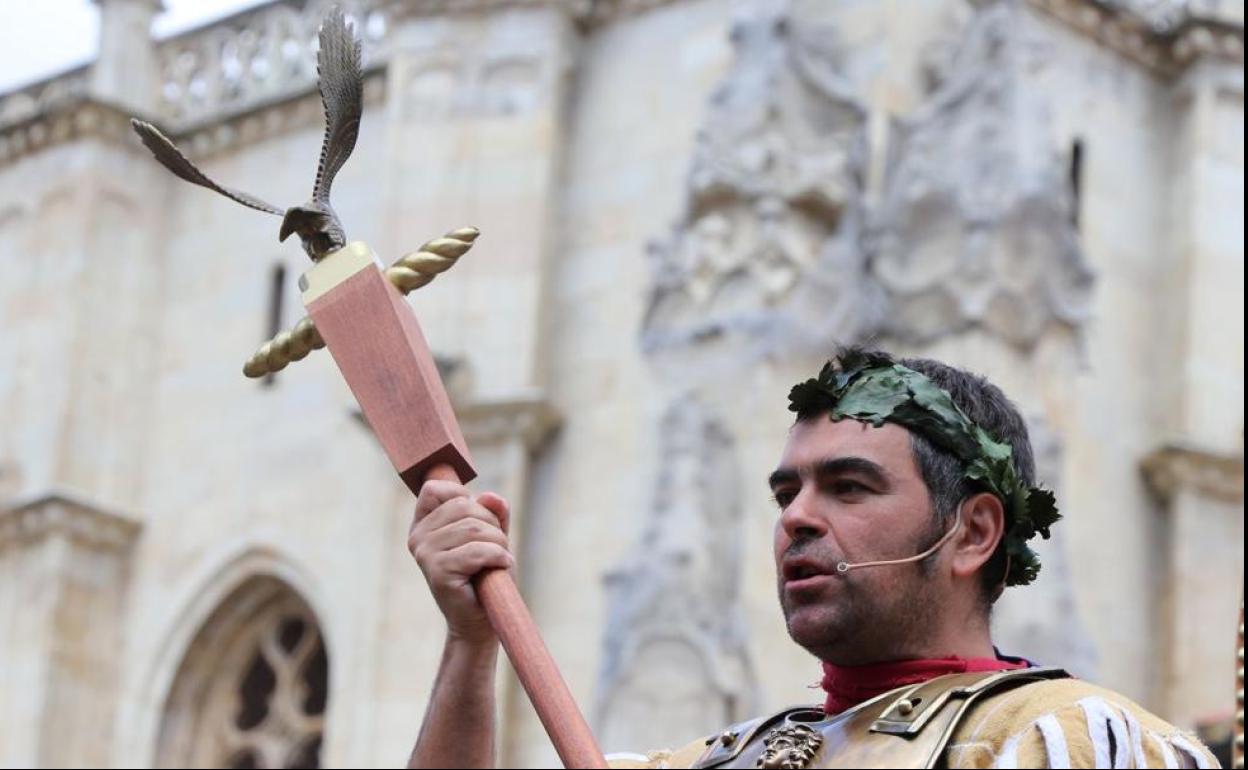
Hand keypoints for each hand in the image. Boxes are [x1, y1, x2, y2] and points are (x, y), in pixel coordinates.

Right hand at [408, 480, 512, 644]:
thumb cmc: (485, 576)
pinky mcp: (438, 572)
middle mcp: (418, 538)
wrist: (480, 621)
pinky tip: (500, 566)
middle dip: (491, 524)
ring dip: (498, 542)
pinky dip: (497, 556)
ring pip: (473, 527)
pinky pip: (477, 551)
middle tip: (496, 547)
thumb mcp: (491, 537)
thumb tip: (489, 497)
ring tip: (499, 560)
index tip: (480, 522)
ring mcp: (425, 555)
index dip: (464, 497)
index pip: (436, 489)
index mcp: (423, 525)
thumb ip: (492, 513)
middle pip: (463, 506)